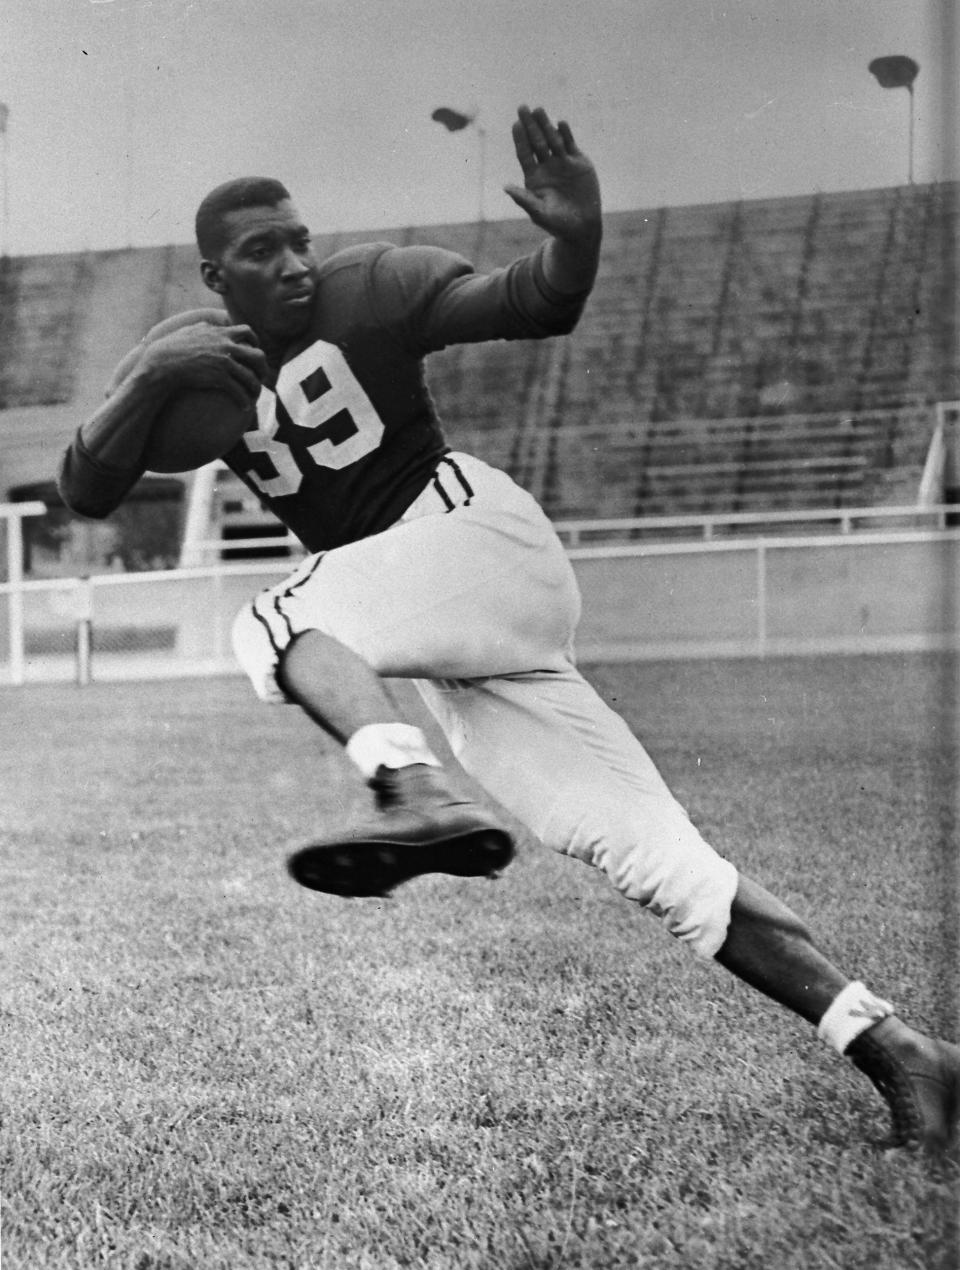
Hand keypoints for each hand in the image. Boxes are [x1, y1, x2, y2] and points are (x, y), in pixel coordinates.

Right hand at [138, 320, 266, 408]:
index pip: (247, 331)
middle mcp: (226, 346)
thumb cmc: (172, 347)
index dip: (255, 342)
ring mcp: (224, 362)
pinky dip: (244, 401)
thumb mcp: (189, 330)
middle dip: (263, 367)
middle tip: (261, 376)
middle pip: (257, 355)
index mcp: (220, 333)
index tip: (254, 351)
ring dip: (256, 388)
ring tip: (254, 395)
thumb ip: (203, 327)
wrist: (162, 363)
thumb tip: (208, 325)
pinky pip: (239, 392)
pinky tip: (245, 407)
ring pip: (251, 377)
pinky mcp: (220, 378)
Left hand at [504, 106, 601, 244]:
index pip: (524, 153)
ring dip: (546, 125)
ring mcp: (562, 162)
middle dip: (530, 125)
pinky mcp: (578, 162)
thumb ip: (524, 199)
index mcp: (534, 177)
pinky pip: (570, 144)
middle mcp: (547, 166)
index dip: (520, 139)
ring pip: (552, 139)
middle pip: (536, 142)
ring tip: (538, 109)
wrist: (582, 226)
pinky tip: (560, 123)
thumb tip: (505, 187)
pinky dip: (566, 134)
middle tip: (522, 107)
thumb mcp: (539, 213)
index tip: (515, 124)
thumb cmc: (557, 223)